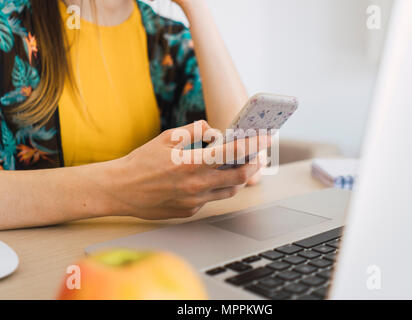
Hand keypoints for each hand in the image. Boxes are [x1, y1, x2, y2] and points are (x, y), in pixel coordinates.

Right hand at [107, 121, 269, 219]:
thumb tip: (214, 130)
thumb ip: (194, 131)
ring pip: (230, 190)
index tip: (267, 137)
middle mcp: (197, 185)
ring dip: (239, 178)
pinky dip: (216, 186)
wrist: (120, 190)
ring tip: (241, 166)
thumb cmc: (140, 162)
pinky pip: (211, 198)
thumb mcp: (166, 138)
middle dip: (255, 164)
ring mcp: (194, 201)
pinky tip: (211, 178)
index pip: (234, 152)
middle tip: (260, 155)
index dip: (254, 143)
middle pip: (241, 176)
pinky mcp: (189, 211)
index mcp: (192, 163)